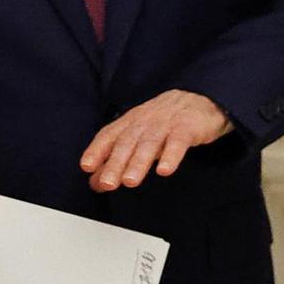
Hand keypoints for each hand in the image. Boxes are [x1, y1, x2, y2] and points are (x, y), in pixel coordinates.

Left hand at [80, 90, 232, 192]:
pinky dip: (171, 156)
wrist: (197, 99)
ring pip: (149, 144)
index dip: (96, 150)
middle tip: (107, 183)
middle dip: (115, 163)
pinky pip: (178, 142)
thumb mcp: (138, 137)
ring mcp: (165, 124)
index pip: (108, 135)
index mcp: (129, 123)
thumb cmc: (162, 122)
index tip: (86, 167)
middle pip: (126, 143)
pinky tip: (164, 170)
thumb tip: (95, 183)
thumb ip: (116, 160)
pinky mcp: (187, 128)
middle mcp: (143, 122)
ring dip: (138, 163)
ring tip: (130, 182)